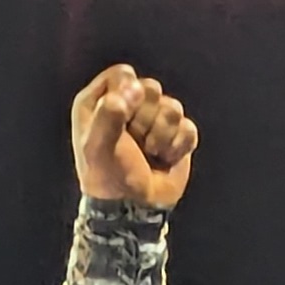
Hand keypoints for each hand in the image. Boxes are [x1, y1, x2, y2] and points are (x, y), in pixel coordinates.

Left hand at [72, 64, 197, 213]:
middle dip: (145, 118)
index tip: (123, 114)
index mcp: (100, 103)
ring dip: (161, 135)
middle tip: (134, 142)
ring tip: (148, 153)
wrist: (132, 211)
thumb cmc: (108, 178)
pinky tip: (164, 159)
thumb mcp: (97, 147)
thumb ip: (109, 113)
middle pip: (151, 88)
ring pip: (173, 107)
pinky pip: (188, 127)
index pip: (123, 74)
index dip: (127, 92)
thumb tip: (135, 88)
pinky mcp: (176, 137)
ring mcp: (153, 121)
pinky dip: (178, 147)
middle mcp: (127, 107)